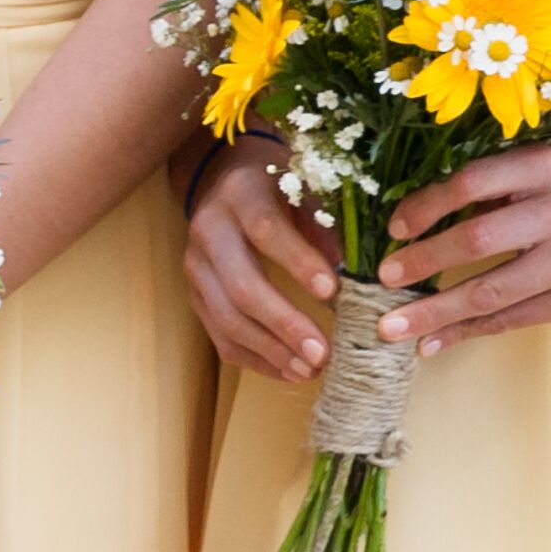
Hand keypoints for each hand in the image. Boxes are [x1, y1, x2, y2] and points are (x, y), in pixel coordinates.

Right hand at [180, 137, 339, 378]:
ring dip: (270, 350)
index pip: (266, 230)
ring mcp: (196, 265)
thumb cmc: (280, 186)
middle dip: (283, 323)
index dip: (298, 262)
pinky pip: (219, 336)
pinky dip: (254, 359)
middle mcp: (208, 229)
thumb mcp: (307, 187)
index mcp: (241, 194)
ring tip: (310, 370)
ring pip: (226, 317)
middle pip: (241, 285)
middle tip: (322, 353)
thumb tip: (355, 277)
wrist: (224, 180)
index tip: (333, 292)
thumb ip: (327, 225)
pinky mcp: (195, 294)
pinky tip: (288, 371)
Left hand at [375, 145, 550, 352]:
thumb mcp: (533, 170)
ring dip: (435, 312)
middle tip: (381, 279)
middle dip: (424, 261)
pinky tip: (431, 342)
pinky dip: (466, 332)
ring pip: (491, 291)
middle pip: (479, 239)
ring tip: (392, 327)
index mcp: (543, 168)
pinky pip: (510, 320)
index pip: (472, 183)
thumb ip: (486, 187)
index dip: (426, 204)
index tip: (393, 226)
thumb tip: (407, 218)